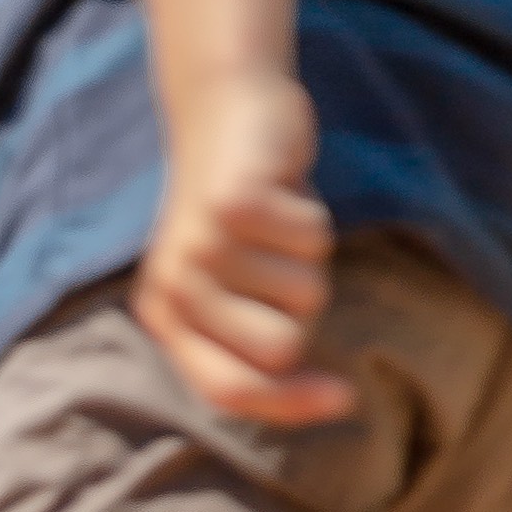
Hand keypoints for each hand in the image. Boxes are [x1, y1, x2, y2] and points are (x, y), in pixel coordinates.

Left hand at [134, 70, 344, 422]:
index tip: (344, 398)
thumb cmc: (245, 211)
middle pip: (280, 349)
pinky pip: (313, 239)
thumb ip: (256, 338)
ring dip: (308, 255)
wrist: (227, 107)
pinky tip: (284, 189)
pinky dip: (312, 214)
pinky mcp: (234, 203)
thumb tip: (336, 402)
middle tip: (280, 261)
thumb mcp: (237, 281)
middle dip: (302, 307)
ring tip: (277, 220)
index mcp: (168, 317)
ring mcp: (201, 245)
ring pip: (306, 292)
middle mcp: (175, 288)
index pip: (230, 391)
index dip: (289, 403)